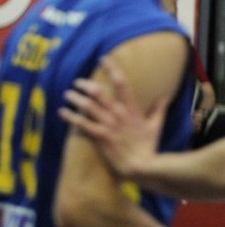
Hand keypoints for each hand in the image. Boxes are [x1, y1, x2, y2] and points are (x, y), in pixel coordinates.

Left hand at [60, 57, 169, 177]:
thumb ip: (158, 109)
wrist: (143, 167)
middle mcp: (118, 114)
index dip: (112, 69)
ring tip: (67, 94)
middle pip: (98, 92)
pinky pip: (82, 123)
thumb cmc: (148, 147)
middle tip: (76, 82)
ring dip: (75, 98)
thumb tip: (165, 96)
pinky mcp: (101, 137)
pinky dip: (70, 116)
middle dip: (85, 84)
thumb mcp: (156, 126)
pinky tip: (61, 111)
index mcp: (131, 110)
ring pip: (88, 105)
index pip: (122, 84)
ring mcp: (109, 125)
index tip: (103, 59)